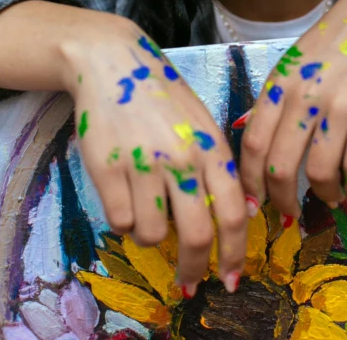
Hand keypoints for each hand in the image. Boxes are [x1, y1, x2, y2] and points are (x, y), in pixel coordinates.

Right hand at [60, 14, 246, 295]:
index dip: (233, 254)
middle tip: (187, 282)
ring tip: (145, 207)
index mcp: (212, 146)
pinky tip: (123, 192)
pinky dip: (122, 218)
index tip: (229, 278)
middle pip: (195, 235)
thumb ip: (218, 165)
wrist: (113, 63)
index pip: (233, 213)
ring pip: (150, 233)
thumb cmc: (163, 94)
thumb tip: (239, 215)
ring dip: (149, 233)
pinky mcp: (107, 168)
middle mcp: (182, 158)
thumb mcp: (202, 122)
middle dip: (192, 269)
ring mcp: (143, 164)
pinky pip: (119, 220)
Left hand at [239, 0, 346, 220]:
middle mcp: (303, 97)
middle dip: (282, 200)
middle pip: (279, 167)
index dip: (249, 181)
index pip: (252, 144)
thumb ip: (276, 96)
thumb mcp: (296, 59)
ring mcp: (338, 107)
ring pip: (318, 172)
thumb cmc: (340, 36)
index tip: (254, 202)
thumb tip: (254, 136)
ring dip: (323, 196)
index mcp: (279, 82)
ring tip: (330, 200)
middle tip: (290, 213)